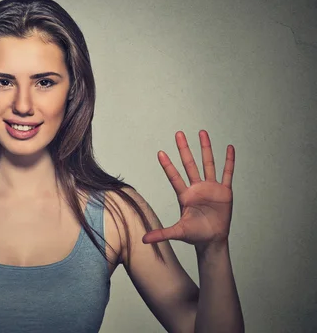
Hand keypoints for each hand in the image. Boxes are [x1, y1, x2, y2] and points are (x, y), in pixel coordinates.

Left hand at [142, 130, 234, 247]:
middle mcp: (197, 188)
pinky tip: (230, 148)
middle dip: (184, 149)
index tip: (160, 152)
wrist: (212, 240)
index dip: (168, 166)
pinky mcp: (225, 191)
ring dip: (205, 148)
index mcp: (185, 196)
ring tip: (202, 132)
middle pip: (189, 164)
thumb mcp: (177, 232)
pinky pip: (227, 173)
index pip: (174, 177)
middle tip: (178, 133)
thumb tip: (142, 241)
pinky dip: (229, 161)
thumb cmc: (194, 235)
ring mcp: (211, 188)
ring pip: (208, 163)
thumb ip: (161, 234)